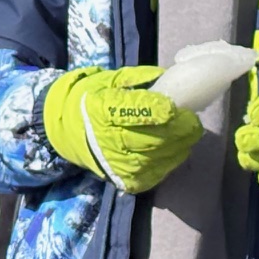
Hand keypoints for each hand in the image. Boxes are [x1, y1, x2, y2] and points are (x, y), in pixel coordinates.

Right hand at [43, 65, 201, 193]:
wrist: (65, 132)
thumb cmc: (89, 100)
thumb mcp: (108, 81)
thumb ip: (140, 79)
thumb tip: (172, 77)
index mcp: (101, 110)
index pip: (138, 112)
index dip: (163, 109)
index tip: (177, 104)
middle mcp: (109, 141)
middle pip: (157, 137)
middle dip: (182, 127)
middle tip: (192, 117)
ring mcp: (119, 165)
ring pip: (163, 155)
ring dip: (182, 143)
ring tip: (188, 131)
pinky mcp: (128, 181)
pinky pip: (160, 171)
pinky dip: (173, 158)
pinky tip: (176, 147)